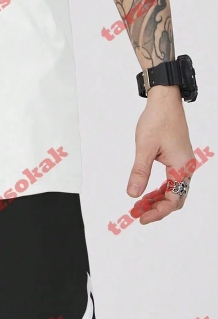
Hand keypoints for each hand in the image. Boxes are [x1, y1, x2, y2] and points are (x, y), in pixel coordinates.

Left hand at [127, 84, 194, 224]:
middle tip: (137, 214)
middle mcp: (186, 168)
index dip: (157, 212)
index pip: (173, 200)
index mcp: (182, 168)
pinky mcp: (178, 158)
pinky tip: (146, 191)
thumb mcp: (144, 148)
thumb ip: (140, 172)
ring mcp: (183, 163)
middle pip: (175, 198)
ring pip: (173, 190)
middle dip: (156, 208)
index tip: (141, 218)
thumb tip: (133, 194)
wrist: (165, 100)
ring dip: (157, 199)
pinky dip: (159, 188)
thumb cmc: (158, 120)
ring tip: (138, 206)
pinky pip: (170, 180)